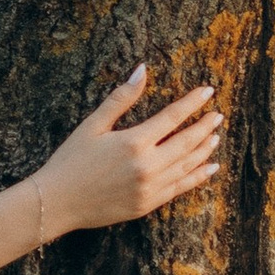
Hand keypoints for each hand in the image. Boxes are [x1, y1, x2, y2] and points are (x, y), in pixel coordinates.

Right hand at [34, 69, 222, 239]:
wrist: (57, 203)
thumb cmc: (70, 160)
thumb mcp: (92, 125)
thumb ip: (121, 99)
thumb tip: (142, 70)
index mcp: (134, 142)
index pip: (173, 117)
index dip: (192, 103)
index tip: (207, 92)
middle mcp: (147, 166)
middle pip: (186, 142)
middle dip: (204, 126)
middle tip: (217, 115)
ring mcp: (150, 188)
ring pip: (187, 165)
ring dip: (204, 150)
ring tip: (215, 137)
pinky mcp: (148, 204)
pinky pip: (180, 188)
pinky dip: (197, 177)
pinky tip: (210, 168)